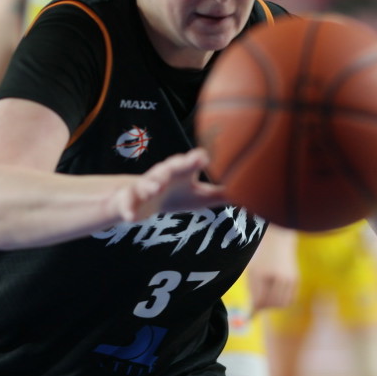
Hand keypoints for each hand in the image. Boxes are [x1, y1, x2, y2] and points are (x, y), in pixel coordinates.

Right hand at [111, 149, 226, 223]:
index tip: (205, 157)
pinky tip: (132, 218)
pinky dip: (129, 210)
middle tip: (190, 162)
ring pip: (146, 183)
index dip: (197, 159)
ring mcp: (144, 186)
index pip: (190, 162)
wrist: (142, 201)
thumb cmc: (176, 195)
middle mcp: (162, 175)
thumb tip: (249, 193)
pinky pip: (128, 204)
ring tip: (155, 188)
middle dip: (177, 164)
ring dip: (150, 184)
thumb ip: (220, 194)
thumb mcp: (199, 196)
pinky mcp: (130, 200)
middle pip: (169, 167)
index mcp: (180, 171)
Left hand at [244, 227, 298, 310]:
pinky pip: (290, 298)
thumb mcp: (253, 270)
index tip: (249, 318)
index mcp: (262, 272)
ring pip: (282, 303)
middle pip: (271, 303)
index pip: (259, 299)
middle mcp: (277, 276)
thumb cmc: (261, 254)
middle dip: (263, 307)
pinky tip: (275, 297)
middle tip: (257, 307)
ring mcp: (289, 278)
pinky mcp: (296, 279)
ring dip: (273, 305)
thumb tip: (254, 309)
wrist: (278, 238)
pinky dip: (282, 301)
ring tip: (266, 300)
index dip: (253, 310)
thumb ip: (253, 289)